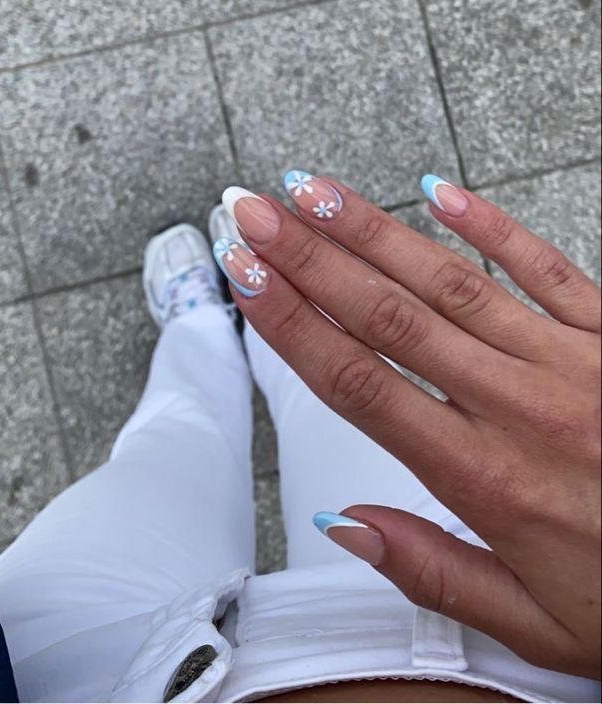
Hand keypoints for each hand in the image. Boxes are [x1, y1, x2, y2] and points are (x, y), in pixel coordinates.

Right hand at [214, 174, 600, 679]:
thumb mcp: (534, 627)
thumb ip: (432, 571)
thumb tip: (344, 522)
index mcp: (489, 479)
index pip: (361, 385)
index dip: (292, 324)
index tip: (245, 278)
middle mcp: (522, 406)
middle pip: (390, 316)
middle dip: (310, 258)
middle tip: (253, 211)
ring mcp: (570, 360)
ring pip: (451, 280)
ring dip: (374, 231)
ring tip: (315, 192)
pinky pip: (544, 266)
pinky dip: (490, 223)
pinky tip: (439, 188)